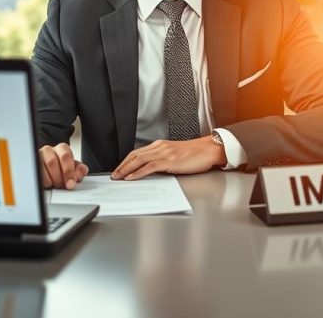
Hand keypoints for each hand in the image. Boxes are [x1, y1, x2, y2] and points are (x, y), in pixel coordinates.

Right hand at [39, 143, 88, 189]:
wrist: (50, 171)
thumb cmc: (63, 169)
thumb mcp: (74, 169)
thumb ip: (79, 170)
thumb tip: (79, 173)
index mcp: (62, 149)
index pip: (65, 156)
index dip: (68, 171)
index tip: (71, 183)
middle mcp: (49, 150)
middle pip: (52, 162)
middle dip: (59, 177)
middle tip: (62, 186)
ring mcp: (38, 157)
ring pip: (42, 169)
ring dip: (50, 180)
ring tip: (55, 185)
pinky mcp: (31, 166)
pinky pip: (35, 175)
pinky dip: (43, 182)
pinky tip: (47, 184)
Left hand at [111, 137, 226, 180]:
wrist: (209, 149)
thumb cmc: (196, 154)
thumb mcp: (175, 155)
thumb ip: (163, 159)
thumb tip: (152, 170)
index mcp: (160, 145)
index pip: (137, 152)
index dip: (126, 161)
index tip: (119, 169)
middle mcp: (160, 147)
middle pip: (134, 155)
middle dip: (122, 165)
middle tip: (113, 175)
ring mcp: (164, 153)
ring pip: (139, 160)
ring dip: (126, 169)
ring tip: (118, 177)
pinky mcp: (169, 161)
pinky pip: (149, 167)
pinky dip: (138, 172)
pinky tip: (132, 177)